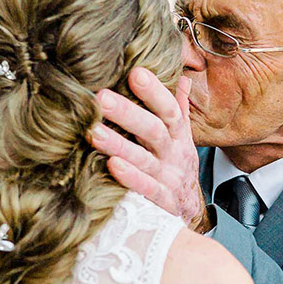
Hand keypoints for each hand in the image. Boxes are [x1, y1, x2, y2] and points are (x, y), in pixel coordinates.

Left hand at [87, 69, 208, 230]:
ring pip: (144, 159)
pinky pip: (146, 189)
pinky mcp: (161, 202)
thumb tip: (180, 76)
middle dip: (128, 113)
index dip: (154, 92)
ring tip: (94, 131)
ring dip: (119, 144)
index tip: (136, 73)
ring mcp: (167, 179)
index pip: (169, 109)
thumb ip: (178, 107)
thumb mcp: (181, 136)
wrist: (189, 211)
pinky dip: (130, 178)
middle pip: (153, 130)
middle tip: (101, 97)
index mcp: (177, 136)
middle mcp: (173, 155)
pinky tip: (111, 166)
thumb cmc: (176, 166)